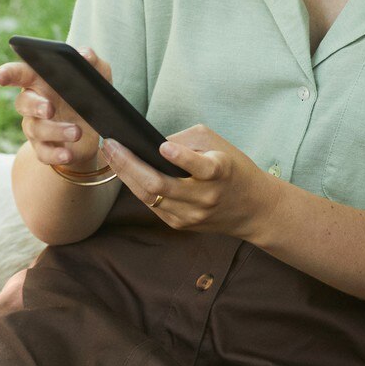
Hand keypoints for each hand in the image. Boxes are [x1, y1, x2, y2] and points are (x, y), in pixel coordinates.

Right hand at [0, 49, 110, 171]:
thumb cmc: (89, 96)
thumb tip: (84, 54)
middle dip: (35, 106)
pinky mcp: (44, 149)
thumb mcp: (97, 77)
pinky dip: (55, 154)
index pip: (19, 73)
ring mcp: (36, 127)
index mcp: (40, 81)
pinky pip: (43, 153)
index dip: (8, 74)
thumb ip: (92, 62)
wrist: (96, 133)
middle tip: (49, 108)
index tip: (1, 77)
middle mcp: (33, 103)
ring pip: (36, 129)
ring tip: (77, 132)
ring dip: (56, 130)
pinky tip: (68, 154)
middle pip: (23, 102)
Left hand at [101, 123, 270, 238]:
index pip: (202, 168)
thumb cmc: (232, 167)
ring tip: (110, 154)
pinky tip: (124, 171)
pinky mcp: (181, 225)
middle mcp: (205, 198)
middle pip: (160, 186)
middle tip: (111, 145)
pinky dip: (136, 187)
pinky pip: (152, 205)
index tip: (164, 146)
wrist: (253, 209)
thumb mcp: (217, 145)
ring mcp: (191, 215)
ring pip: (149, 198)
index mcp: (220, 173)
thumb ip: (186, 140)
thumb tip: (150, 144)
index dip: (182, 158)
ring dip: (125, 175)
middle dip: (130, 164)